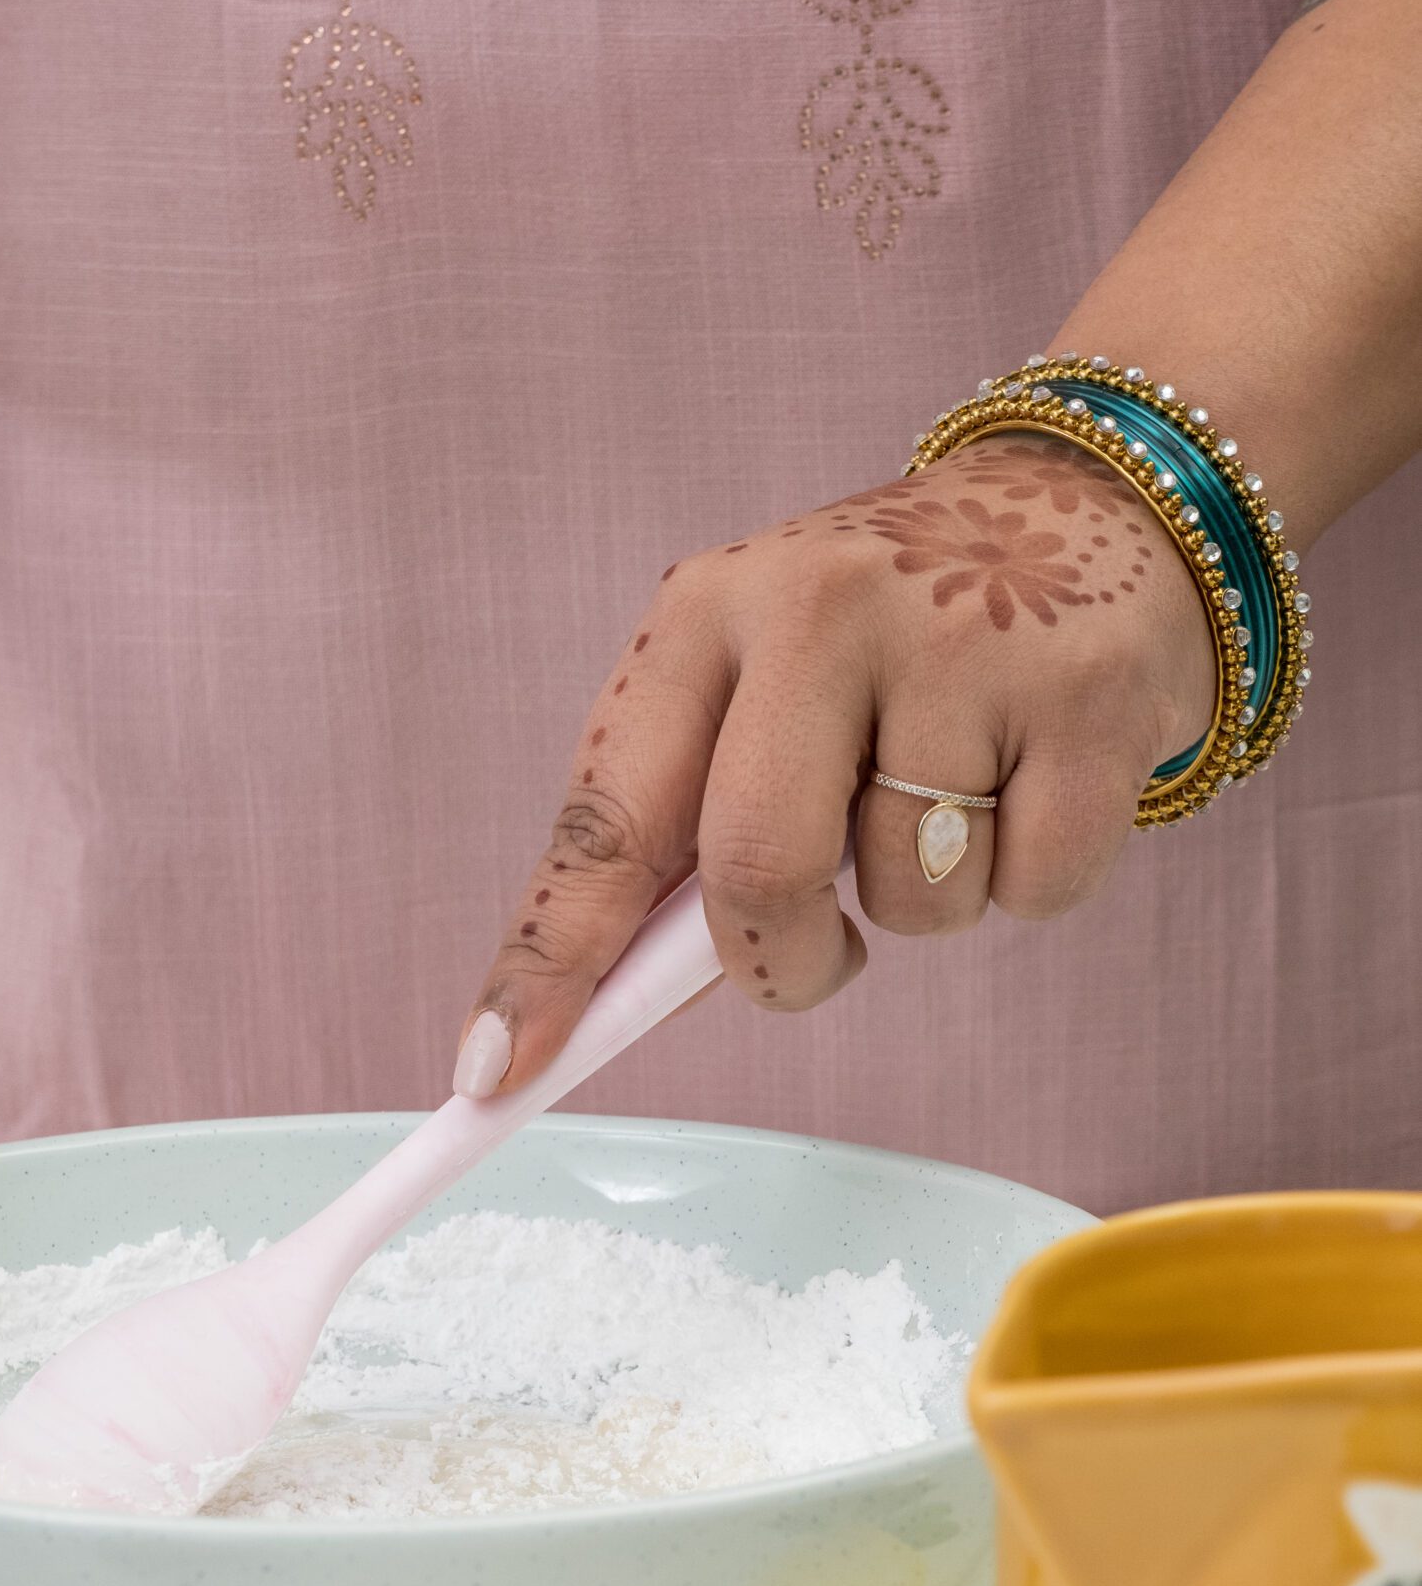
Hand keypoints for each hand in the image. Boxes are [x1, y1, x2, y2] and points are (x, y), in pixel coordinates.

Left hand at [454, 435, 1216, 1094]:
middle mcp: (820, 608)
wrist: (1093, 513)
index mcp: (706, 619)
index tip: (492, 1072)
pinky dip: (1032, 880)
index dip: (546, 960)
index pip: (604, 819)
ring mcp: (963, 641)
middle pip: (757, 870)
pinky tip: (1037, 782)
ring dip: (926, 905)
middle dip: (781, 961)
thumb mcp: (763, 691)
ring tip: (957, 791)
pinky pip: (1034, 890)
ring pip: (911, 898)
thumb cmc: (890, 646)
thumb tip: (615, 1003)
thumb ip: (690, 833)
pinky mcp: (1090, 694)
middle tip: (815, 957)